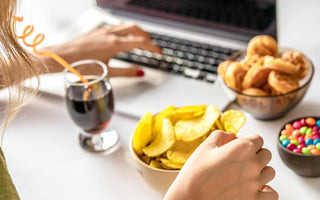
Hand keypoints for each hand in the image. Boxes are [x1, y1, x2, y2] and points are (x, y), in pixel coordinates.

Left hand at [41, 23, 161, 76]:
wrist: (62, 57)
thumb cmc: (81, 66)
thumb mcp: (107, 72)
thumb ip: (127, 72)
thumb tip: (140, 73)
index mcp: (114, 44)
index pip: (141, 43)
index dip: (153, 48)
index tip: (160, 52)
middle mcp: (110, 34)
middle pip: (136, 29)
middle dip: (147, 36)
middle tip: (153, 46)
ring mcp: (103, 31)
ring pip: (126, 26)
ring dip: (137, 31)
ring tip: (142, 40)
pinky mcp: (97, 31)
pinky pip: (117, 27)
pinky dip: (126, 30)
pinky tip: (124, 37)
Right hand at [164, 131, 277, 199]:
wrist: (189, 199)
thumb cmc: (195, 175)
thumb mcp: (205, 147)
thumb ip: (221, 135)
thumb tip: (231, 135)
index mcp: (242, 148)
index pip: (258, 139)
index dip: (248, 141)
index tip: (239, 146)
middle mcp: (253, 165)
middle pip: (266, 154)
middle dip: (255, 154)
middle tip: (240, 160)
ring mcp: (256, 184)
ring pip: (270, 172)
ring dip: (260, 171)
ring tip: (245, 174)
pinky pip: (272, 194)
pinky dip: (267, 191)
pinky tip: (256, 189)